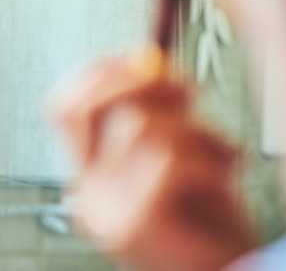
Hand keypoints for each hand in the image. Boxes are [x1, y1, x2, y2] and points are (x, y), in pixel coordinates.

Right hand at [52, 55, 256, 270]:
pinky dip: (207, 161)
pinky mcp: (128, 226)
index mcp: (90, 175)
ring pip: (136, 126)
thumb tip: (150, 61)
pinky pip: (165, 158)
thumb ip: (156, 111)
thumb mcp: (179, 149)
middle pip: (80, 109)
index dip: (99, 74)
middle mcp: (84, 194)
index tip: (142, 59)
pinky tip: (221, 182)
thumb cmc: (210, 219)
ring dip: (195, 131)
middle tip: (186, 91)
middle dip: (138, 83)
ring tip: (220, 157)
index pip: (64, 107)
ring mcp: (101, 212)